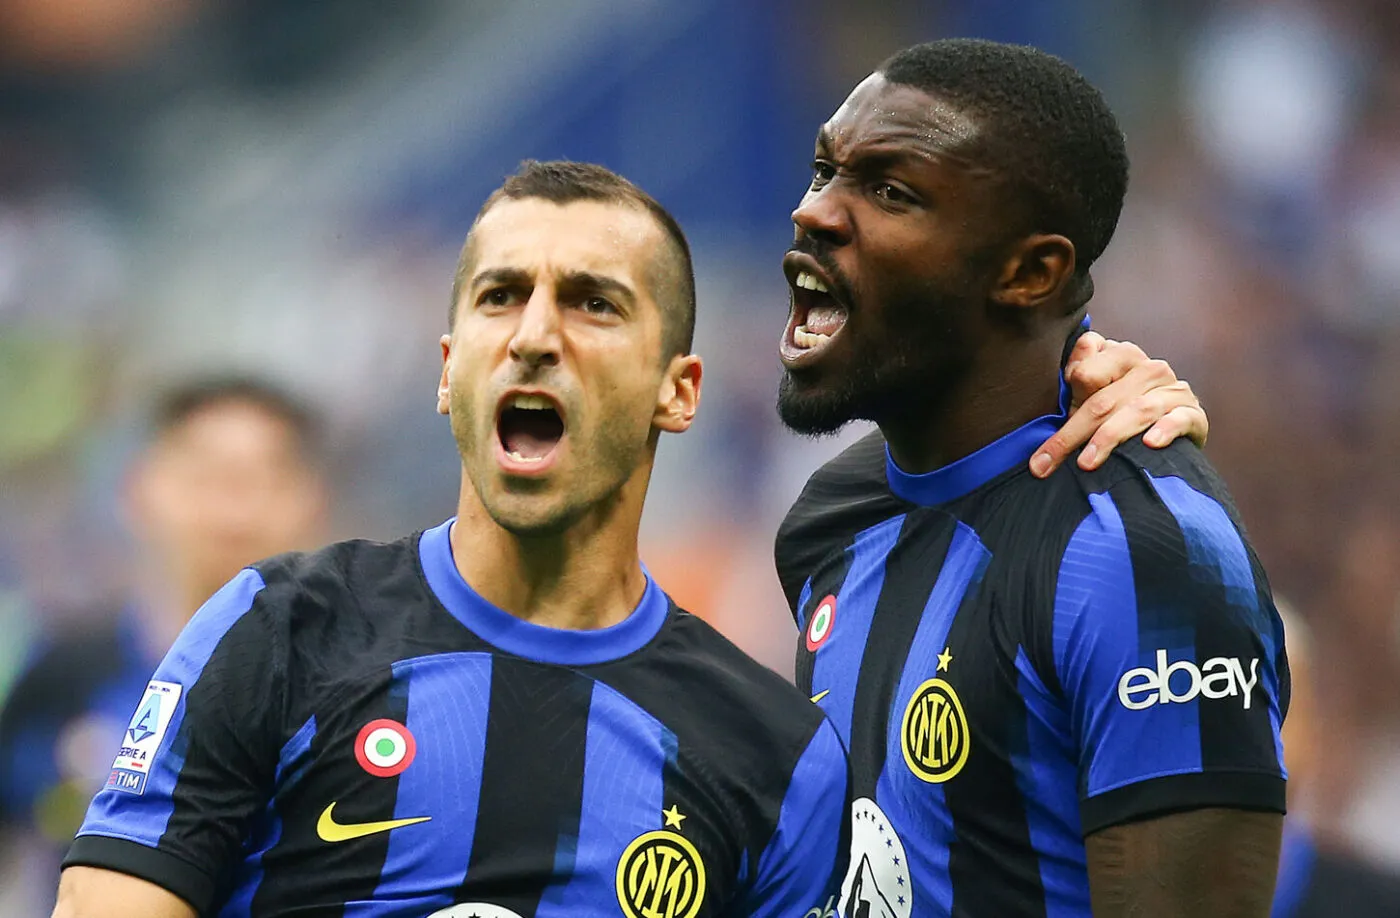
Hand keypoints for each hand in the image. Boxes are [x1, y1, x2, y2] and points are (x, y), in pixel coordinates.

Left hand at [1029, 332, 1207, 477]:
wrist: (1168, 436)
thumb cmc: (1119, 415)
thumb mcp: (1092, 398)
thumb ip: (1078, 381)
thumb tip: (1071, 374)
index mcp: (1120, 355)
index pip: (1087, 366)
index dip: (1069, 389)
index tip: (1054, 416)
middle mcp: (1148, 368)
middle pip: (1102, 399)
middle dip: (1071, 434)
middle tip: (1046, 462)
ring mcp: (1173, 390)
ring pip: (1135, 411)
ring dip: (1108, 438)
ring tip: (1086, 463)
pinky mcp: (1193, 414)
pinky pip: (1178, 419)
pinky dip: (1165, 429)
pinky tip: (1150, 443)